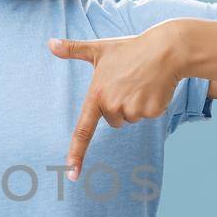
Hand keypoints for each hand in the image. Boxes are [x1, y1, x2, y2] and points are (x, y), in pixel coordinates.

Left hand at [47, 30, 180, 179]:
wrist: (167, 49)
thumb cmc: (131, 49)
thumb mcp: (100, 48)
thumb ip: (73, 49)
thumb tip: (49, 43)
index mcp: (97, 94)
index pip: (83, 130)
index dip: (76, 154)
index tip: (71, 174)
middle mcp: (112, 105)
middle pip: (114, 121)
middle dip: (120, 106)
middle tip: (129, 82)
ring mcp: (133, 109)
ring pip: (131, 119)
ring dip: (136, 104)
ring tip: (142, 82)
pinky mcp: (151, 112)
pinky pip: (147, 116)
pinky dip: (151, 105)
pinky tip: (154, 87)